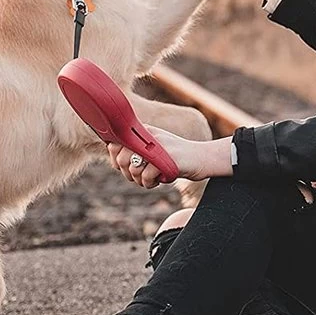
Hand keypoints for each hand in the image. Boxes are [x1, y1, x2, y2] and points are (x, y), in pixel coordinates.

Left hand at [107, 127, 231, 188]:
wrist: (202, 158)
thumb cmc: (175, 158)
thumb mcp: (153, 151)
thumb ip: (135, 152)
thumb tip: (113, 155)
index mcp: (143, 131)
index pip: (115, 143)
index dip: (116, 159)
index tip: (126, 168)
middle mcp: (149, 135)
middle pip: (121, 159)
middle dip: (128, 174)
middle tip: (140, 178)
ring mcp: (159, 146)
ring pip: (133, 169)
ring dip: (141, 181)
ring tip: (151, 179)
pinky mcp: (167, 158)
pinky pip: (147, 177)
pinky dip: (151, 183)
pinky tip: (161, 180)